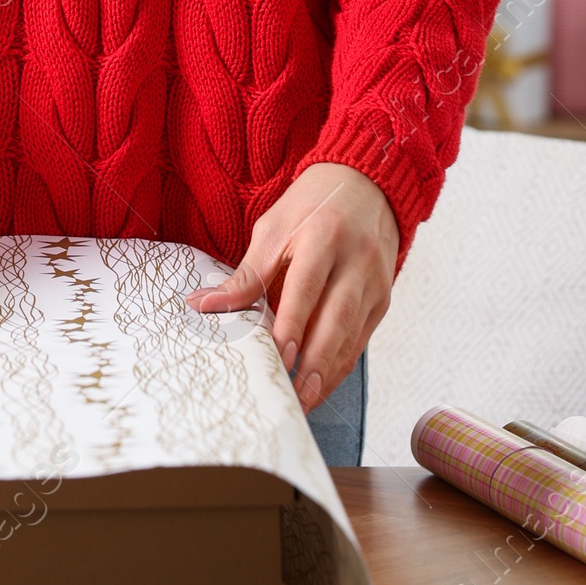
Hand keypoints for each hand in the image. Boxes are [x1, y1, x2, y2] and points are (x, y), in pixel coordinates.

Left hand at [186, 162, 399, 412]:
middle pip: (337, 317)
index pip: (306, 286)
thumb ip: (246, 273)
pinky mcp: (383, 297)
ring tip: (306, 399)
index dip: (293, 323)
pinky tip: (323, 382)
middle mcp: (355, 260)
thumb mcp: (273, 228)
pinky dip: (342, 362)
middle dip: (316, 361)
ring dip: (329, 371)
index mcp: (323, 236)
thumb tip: (202, 305)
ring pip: (353, 334)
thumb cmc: (311, 207)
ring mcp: (374, 281)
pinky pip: (362, 337)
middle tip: (295, 395)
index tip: (278, 357)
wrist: (366, 184)